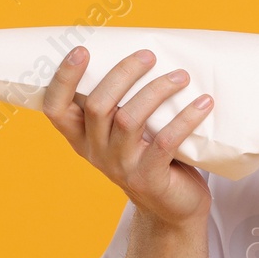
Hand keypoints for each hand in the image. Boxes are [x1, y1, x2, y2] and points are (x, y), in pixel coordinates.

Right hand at [40, 46, 214, 228]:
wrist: (171, 208)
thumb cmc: (149, 155)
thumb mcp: (125, 132)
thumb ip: (121, 102)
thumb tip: (142, 49)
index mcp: (81, 137)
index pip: (55, 108)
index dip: (63, 79)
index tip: (82, 50)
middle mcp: (96, 152)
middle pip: (98, 106)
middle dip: (123, 74)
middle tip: (149, 55)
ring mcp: (121, 167)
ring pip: (129, 120)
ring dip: (157, 91)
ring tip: (180, 76)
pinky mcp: (149, 178)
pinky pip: (165, 142)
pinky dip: (185, 118)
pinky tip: (203, 103)